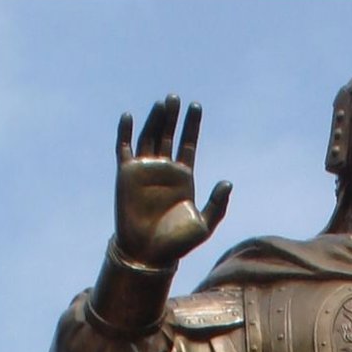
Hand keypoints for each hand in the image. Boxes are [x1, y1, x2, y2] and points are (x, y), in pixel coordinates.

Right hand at [114, 94, 231, 266]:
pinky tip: (129, 116)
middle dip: (173, 117)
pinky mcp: (126, 175)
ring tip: (162, 104)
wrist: (149, 253)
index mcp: (183, 178)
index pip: (188, 144)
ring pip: (149, 136)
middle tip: (176, 98)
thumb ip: (217, 205)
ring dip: (154, 120)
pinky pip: (124, 148)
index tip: (196, 106)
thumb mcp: (204, 225)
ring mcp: (144, 170)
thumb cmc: (177, 243)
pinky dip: (124, 132)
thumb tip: (228, 183)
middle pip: (169, 135)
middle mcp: (164, 170)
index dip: (192, 125)